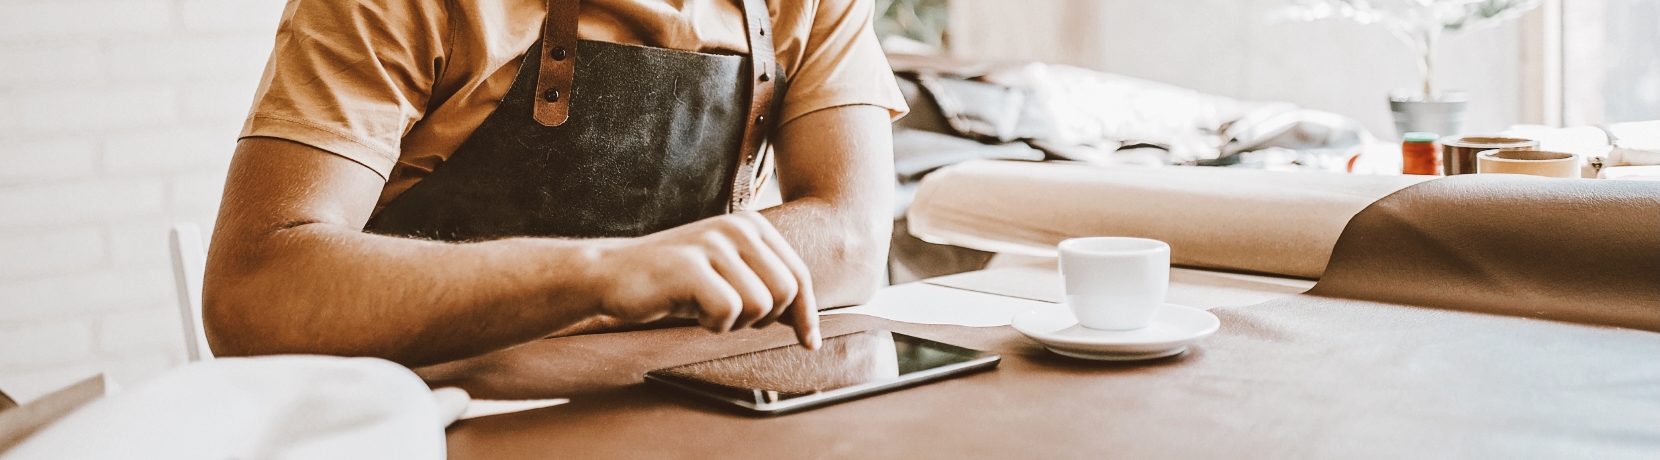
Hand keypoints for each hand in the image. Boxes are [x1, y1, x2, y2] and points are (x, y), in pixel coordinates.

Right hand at [589, 212, 820, 348]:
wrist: (613, 275)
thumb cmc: (675, 282)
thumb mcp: (729, 276)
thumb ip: (766, 286)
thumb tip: (807, 323)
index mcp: (752, 225)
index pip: (799, 275)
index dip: (807, 315)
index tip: (810, 344)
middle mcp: (737, 228)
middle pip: (785, 292)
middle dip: (764, 319)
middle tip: (731, 318)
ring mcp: (713, 244)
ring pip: (759, 305)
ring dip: (735, 322)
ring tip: (706, 309)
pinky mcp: (691, 266)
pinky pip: (727, 311)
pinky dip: (712, 324)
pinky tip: (690, 310)